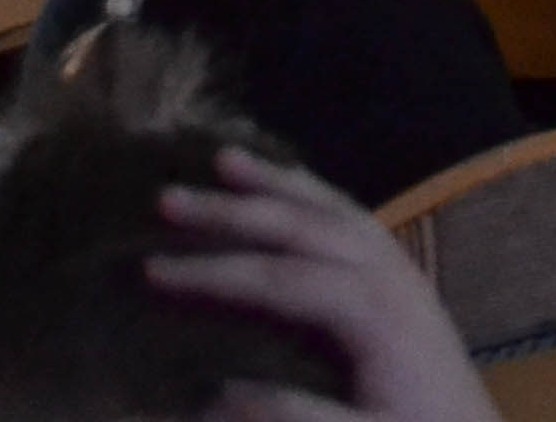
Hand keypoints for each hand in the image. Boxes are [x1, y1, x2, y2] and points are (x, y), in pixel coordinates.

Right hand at [148, 148, 499, 421]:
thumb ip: (296, 417)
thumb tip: (213, 397)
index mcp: (375, 313)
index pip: (283, 279)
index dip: (218, 272)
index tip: (154, 269)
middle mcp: (390, 275)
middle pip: (304, 226)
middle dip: (234, 210)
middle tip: (167, 200)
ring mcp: (399, 269)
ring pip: (332, 208)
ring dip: (277, 183)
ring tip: (223, 160)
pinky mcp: (401, 275)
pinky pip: (353, 217)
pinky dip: (313, 194)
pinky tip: (285, 188)